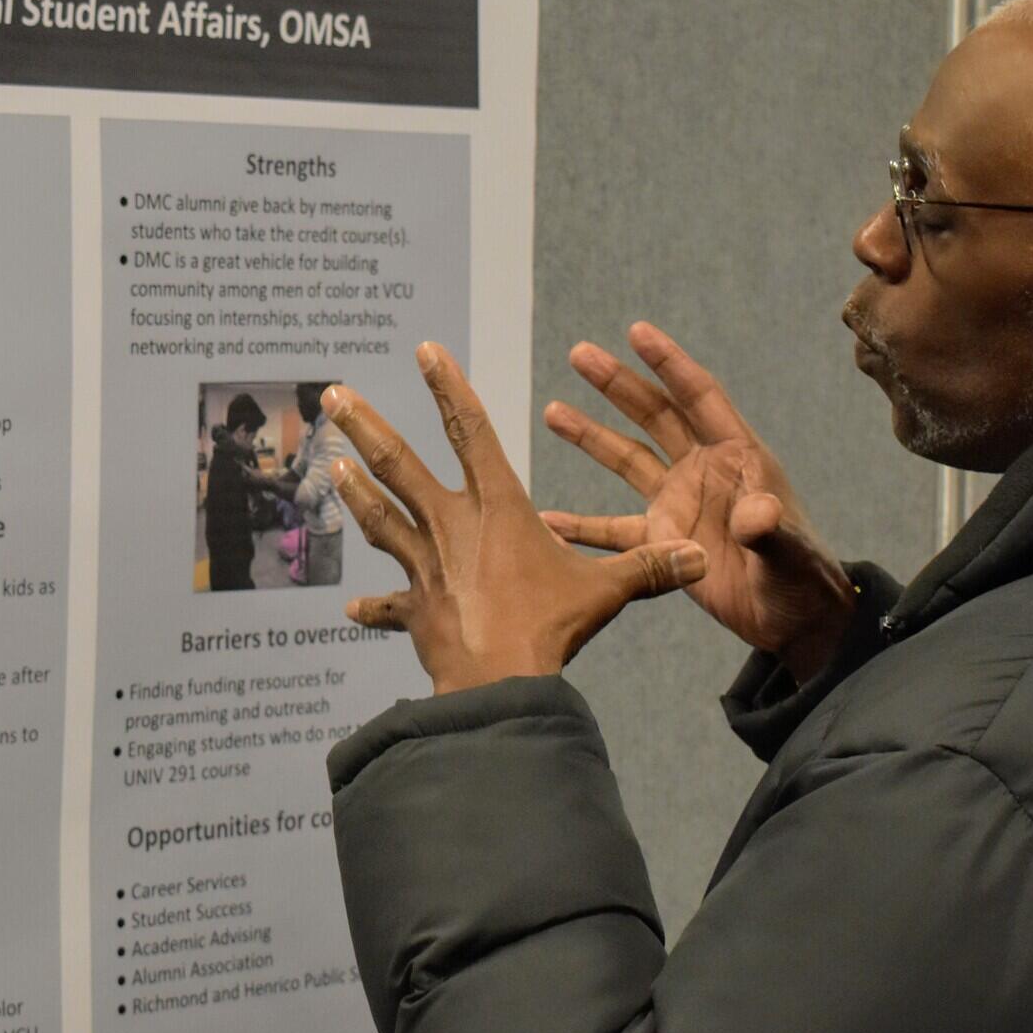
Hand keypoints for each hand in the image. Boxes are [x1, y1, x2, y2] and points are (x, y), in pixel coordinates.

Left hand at [325, 342, 707, 696]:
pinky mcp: (415, 608)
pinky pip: (390, 603)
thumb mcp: (605, 591)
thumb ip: (649, 568)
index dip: (448, 388)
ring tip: (331, 464)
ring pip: (380, 517)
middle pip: (398, 463)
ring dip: (355, 491)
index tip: (426, 350)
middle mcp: (450, 526)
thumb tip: (700, 557)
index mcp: (497, 507)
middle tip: (333, 394)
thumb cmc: (550, 628)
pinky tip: (349, 606)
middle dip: (365, 425)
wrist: (498, 682)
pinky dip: (373, 605)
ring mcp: (424, 565)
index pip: (471, 431)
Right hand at [542, 323, 853, 681]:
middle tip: (579, 353)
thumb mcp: (790, 552)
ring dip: (591, 436)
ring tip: (552, 410)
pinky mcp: (662, 541)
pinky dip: (580, 525)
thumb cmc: (804, 578)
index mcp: (738, 458)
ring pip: (627, 459)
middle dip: (618, 383)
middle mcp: (703, 470)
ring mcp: (679, 503)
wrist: (794, 618)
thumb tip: (754, 515)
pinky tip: (547, 517)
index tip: (637, 332)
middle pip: (655, 416)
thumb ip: (770, 530)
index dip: (669, 364)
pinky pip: (613, 529)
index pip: (699, 398)